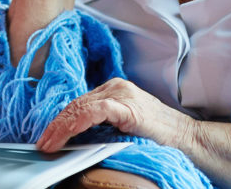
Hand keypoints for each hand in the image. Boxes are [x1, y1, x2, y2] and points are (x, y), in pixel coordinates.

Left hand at [34, 78, 194, 153]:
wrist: (188, 140)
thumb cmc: (158, 138)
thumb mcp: (124, 129)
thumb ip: (102, 127)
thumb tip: (74, 140)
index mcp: (114, 90)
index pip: (79, 104)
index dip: (60, 121)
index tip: (47, 138)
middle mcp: (116, 87)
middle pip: (76, 104)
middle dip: (56, 125)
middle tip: (42, 144)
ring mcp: (122, 94)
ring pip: (81, 106)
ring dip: (61, 127)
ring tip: (49, 143)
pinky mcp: (127, 106)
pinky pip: (94, 111)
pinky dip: (77, 123)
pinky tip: (66, 135)